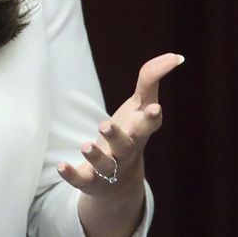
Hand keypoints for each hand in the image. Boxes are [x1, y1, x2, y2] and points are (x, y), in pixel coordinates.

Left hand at [57, 52, 183, 195]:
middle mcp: (126, 151)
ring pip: (105, 164)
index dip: (151, 117)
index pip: (149, 125)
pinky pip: (82, 179)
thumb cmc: (132, 132)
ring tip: (86, 145)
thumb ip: (151, 78)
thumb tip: (176, 56)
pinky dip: (72, 174)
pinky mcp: (91, 180)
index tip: (154, 108)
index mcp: (140, 131)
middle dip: (117, 136)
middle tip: (105, 125)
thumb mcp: (141, 104)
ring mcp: (109, 168)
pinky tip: (61, 166)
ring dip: (96, 155)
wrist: (121, 181)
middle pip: (126, 145)